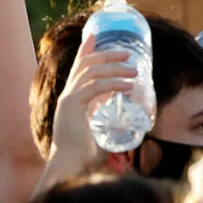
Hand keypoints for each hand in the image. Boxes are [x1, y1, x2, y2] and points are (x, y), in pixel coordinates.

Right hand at [50, 36, 137, 167]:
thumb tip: (129, 120)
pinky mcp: (72, 106)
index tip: (94, 35)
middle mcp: (67, 95)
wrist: (71, 167)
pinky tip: (128, 86)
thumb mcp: (99, 132)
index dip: (85, 50)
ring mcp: (68, 99)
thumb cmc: (85, 156)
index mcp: (71, 99)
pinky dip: (113, 83)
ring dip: (115, 68)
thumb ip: (108, 122)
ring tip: (135, 71)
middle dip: (107, 54)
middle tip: (128, 53)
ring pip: (91, 72)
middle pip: (85, 64)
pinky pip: (95, 87)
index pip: (77, 68)